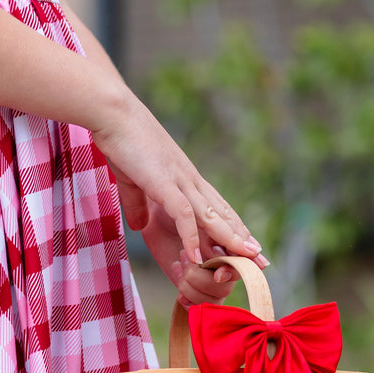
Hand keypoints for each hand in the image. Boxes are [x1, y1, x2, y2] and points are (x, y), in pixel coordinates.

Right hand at [92, 90, 268, 285]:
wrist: (113, 113)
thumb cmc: (121, 141)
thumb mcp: (130, 180)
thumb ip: (137, 204)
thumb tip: (139, 226)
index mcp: (184, 177)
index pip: (216, 206)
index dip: (232, 226)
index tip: (247, 245)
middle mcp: (189, 179)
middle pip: (221, 213)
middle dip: (241, 237)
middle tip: (260, 259)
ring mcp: (179, 180)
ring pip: (210, 215)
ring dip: (228, 238)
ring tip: (245, 259)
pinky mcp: (163, 183)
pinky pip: (183, 215)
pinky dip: (191, 237)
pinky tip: (197, 258)